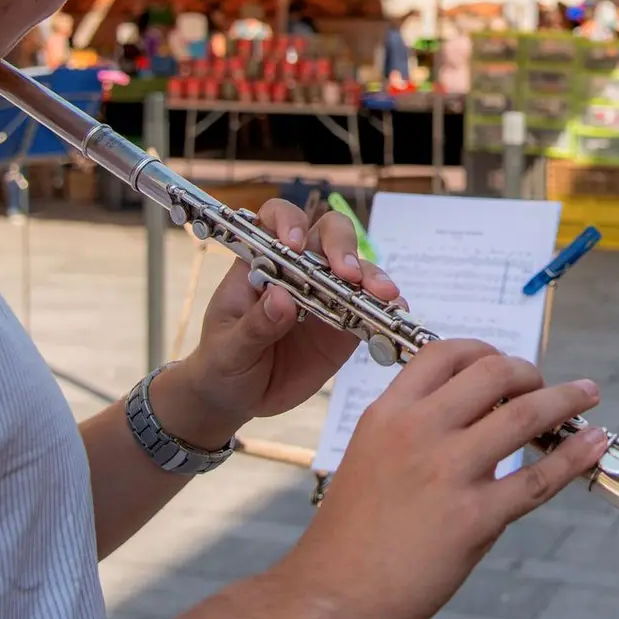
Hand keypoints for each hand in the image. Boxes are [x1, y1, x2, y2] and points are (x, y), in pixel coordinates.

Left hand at [165, 200, 400, 444]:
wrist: (238, 399)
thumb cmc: (223, 362)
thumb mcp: (228, 349)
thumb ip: (254, 326)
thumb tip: (282, 298)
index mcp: (262, 262)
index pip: (278, 219)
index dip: (289, 222)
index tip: (294, 245)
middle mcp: (300, 269)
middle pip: (328, 233)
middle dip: (341, 246)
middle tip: (347, 273)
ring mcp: (326, 294)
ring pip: (357, 268)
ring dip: (372, 276)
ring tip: (383, 295)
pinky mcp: (345, 323)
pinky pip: (370, 307)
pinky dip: (387, 307)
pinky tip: (395, 312)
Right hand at [278, 339, 607, 618]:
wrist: (330, 596)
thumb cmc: (350, 532)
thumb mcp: (370, 452)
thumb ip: (415, 424)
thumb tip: (473, 409)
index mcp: (390, 412)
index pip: (445, 352)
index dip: (483, 350)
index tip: (503, 361)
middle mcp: (419, 431)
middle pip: (493, 372)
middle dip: (529, 371)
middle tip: (543, 384)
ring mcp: (448, 472)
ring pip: (524, 414)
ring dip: (566, 399)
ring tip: (587, 396)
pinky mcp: (473, 518)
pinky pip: (538, 478)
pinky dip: (573, 456)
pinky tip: (591, 444)